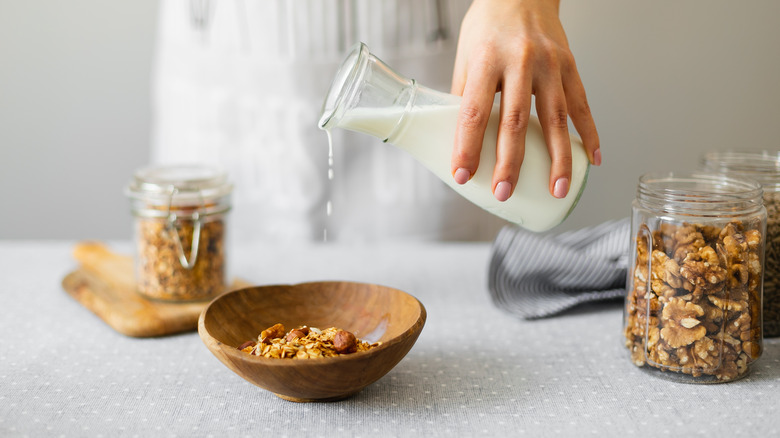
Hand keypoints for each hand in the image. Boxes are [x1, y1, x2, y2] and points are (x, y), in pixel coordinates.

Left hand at [450, 0, 599, 200]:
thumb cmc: (488, 26)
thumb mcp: (467, 56)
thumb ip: (466, 96)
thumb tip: (460, 142)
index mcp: (487, 59)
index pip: (475, 110)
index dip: (468, 146)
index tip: (464, 175)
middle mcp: (521, 61)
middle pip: (516, 121)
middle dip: (510, 162)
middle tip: (504, 192)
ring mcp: (551, 64)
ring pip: (556, 118)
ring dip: (558, 159)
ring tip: (556, 189)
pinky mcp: (571, 66)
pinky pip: (583, 105)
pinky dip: (590, 134)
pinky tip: (593, 159)